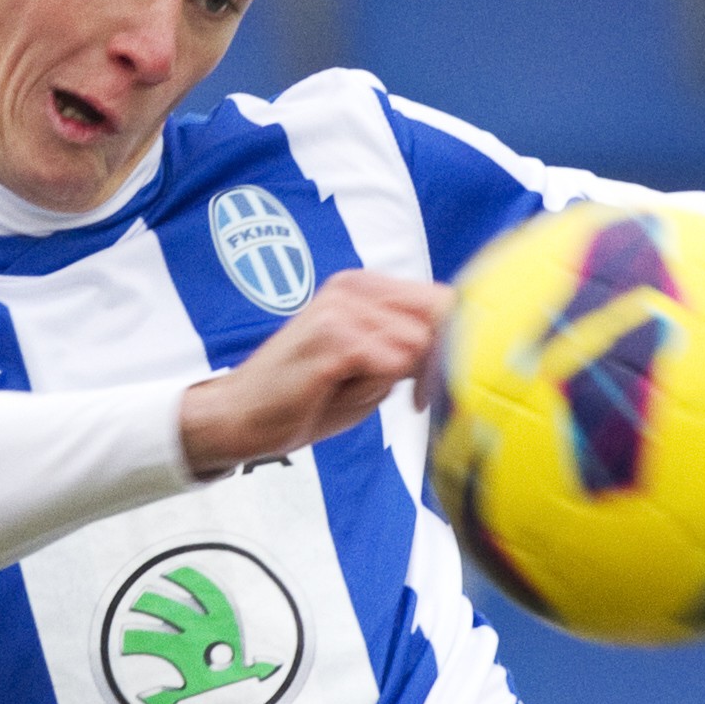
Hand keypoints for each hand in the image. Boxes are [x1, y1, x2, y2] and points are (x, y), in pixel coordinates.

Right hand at [179, 270, 449, 473]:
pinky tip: (346, 393)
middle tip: (411, 396)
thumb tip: (462, 344)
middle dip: (435, 362)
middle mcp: (353, 286)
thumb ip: (412, 349)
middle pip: (438, 317)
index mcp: (365, 287)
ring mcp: (340, 307)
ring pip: (417, 344)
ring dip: (400, 379)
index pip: (441, 300)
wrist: (242, 417)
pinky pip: (390, 363)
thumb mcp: (372, 369)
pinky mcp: (330, 336)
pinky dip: (378, 387)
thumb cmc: (311, 397)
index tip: (430, 383)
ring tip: (357, 389)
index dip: (453, 343)